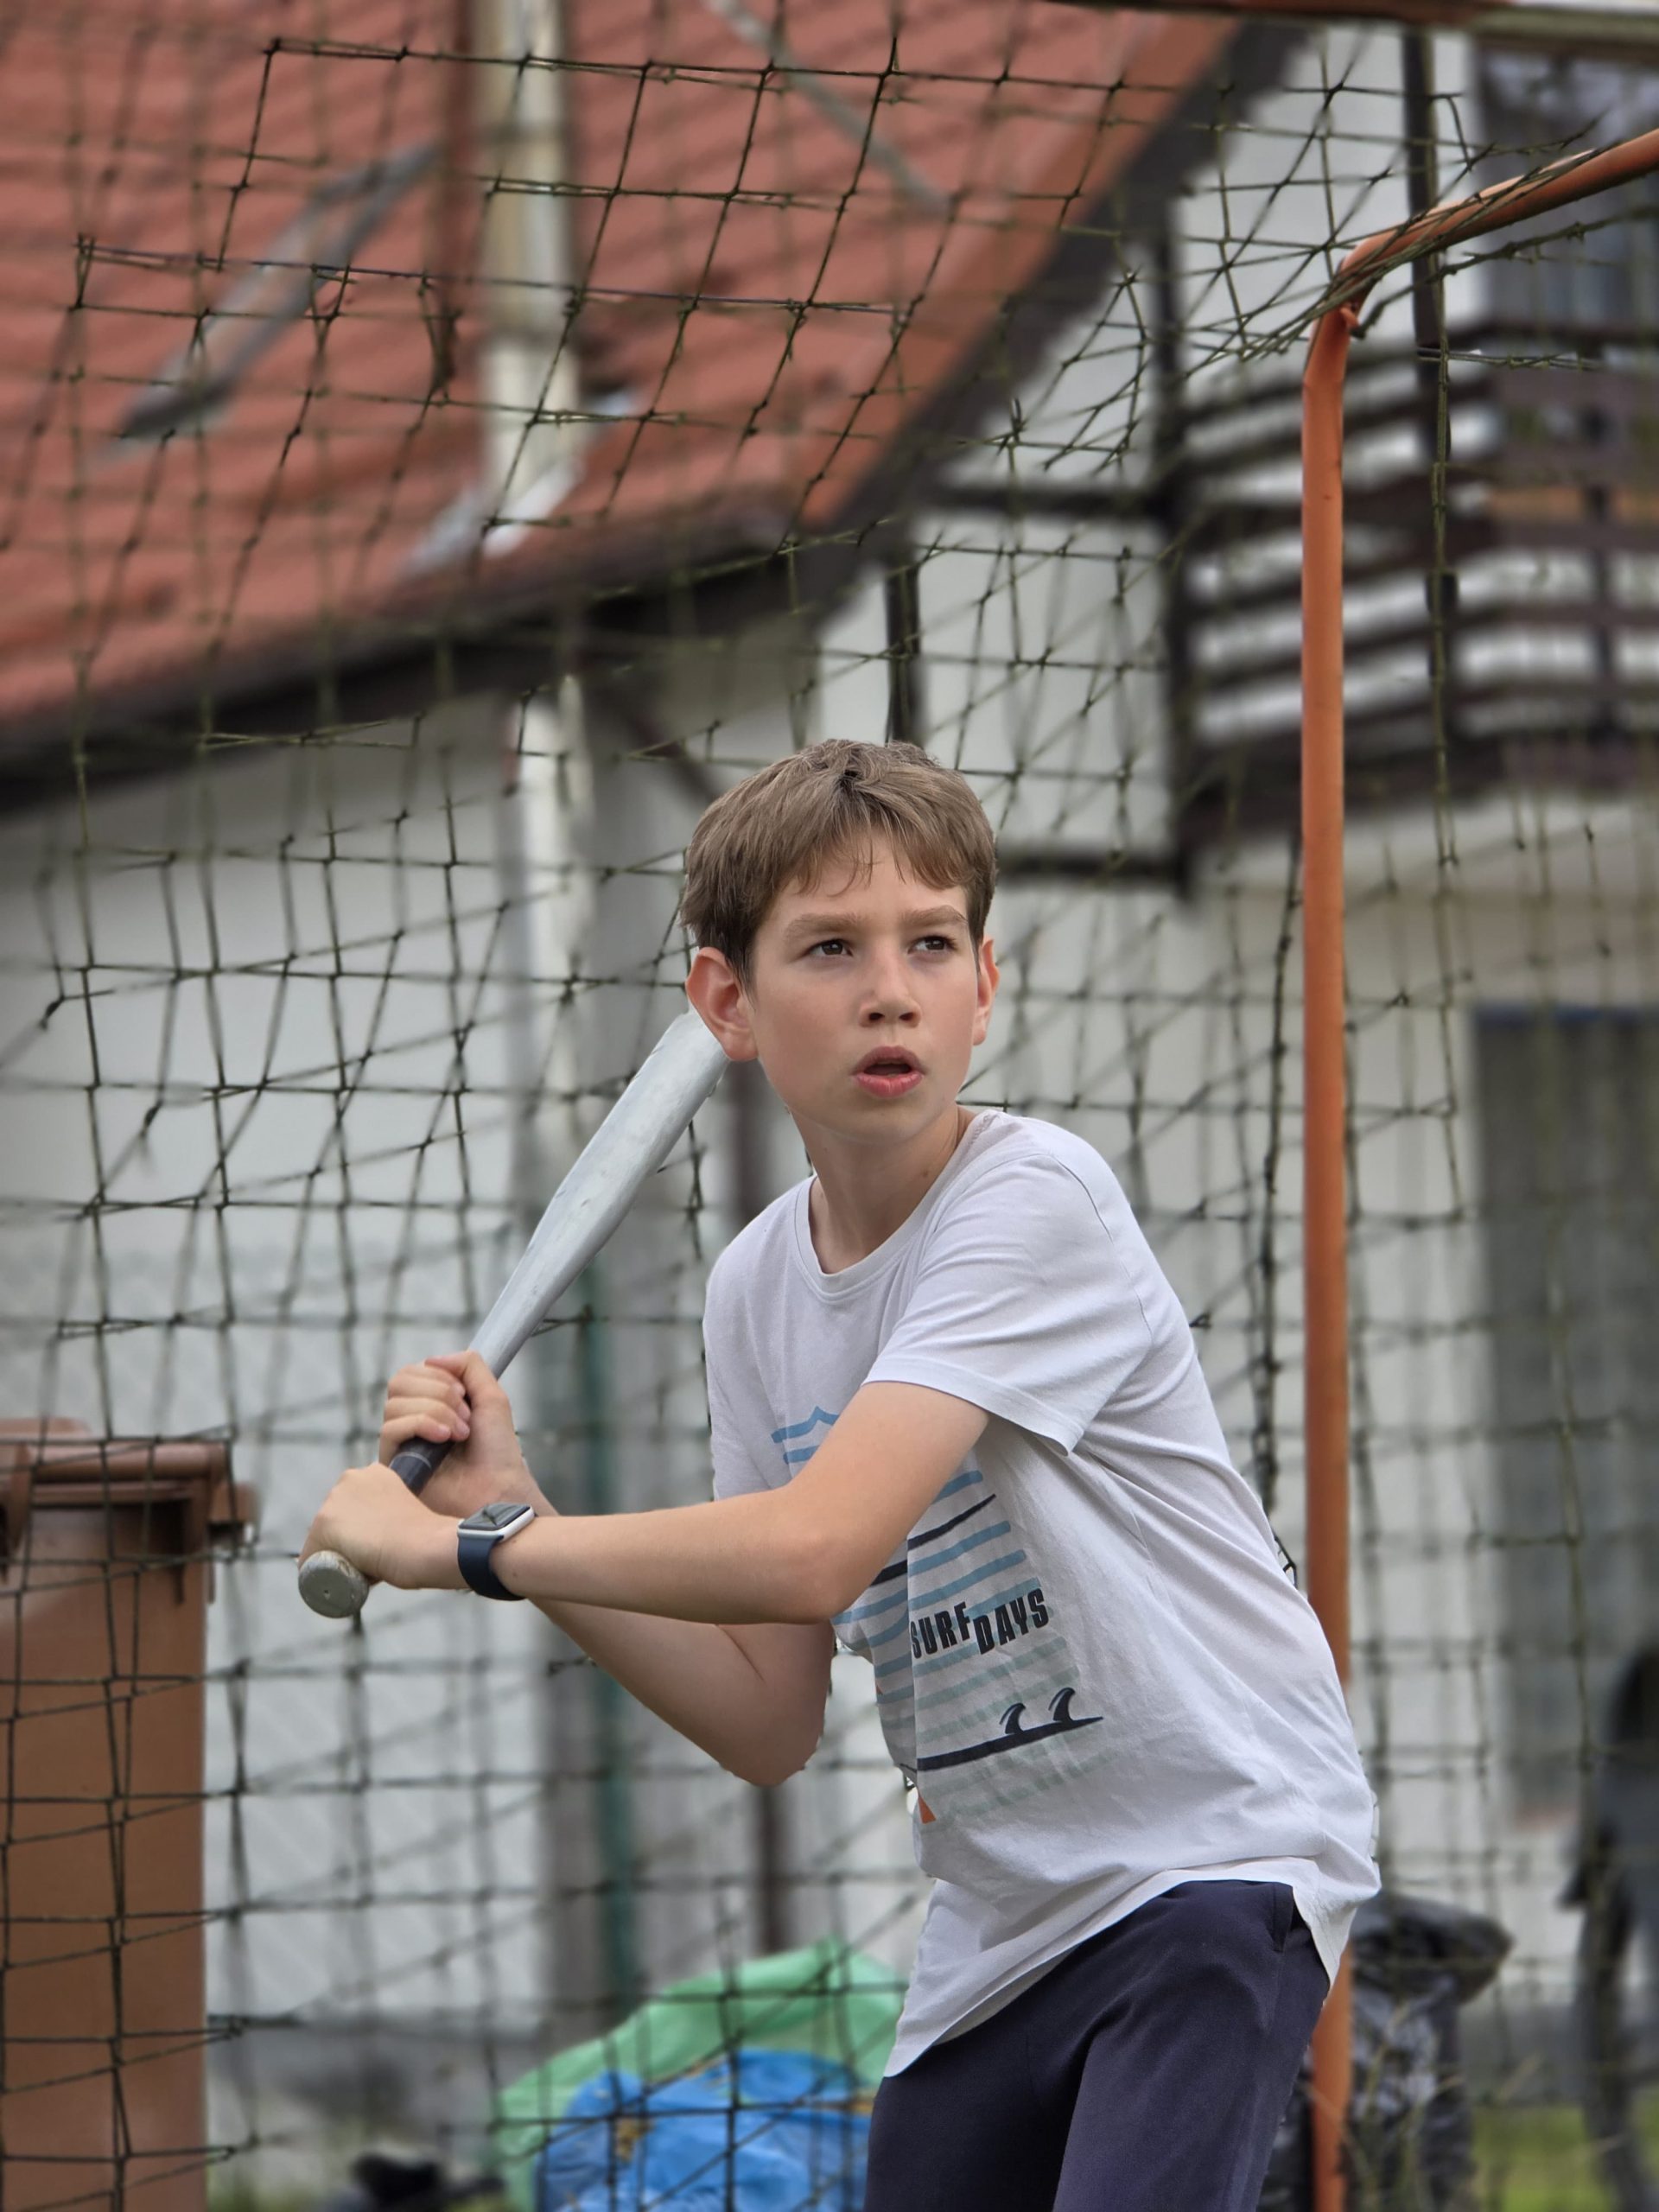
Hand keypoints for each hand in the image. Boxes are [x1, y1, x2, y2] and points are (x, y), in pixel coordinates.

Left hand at [299, 1461, 465, 1592]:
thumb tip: (382, 1536)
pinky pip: (310, 1558)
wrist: (428, 1545)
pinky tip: (340, 1580)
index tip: (377, 1545)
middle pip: (334, 1521)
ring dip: (335, 1555)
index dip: (361, 1532)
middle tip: (368, 1560)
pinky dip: (320, 1573)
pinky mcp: (324, 1523)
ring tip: (359, 1570)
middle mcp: (349, 1479)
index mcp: (373, 1473)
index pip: (352, 1509)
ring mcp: (334, 1500)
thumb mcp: (406, 1512)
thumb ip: (390, 1515)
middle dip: (345, 1541)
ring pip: (322, 1538)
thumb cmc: (428, 1537)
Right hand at [378, 1350, 552, 1521]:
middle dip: (438, 1392)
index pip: (411, 1372)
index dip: (438, 1376)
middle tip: (465, 1415)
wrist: (499, 1488)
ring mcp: (401, 1443)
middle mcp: (411, 1421)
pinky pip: (390, 1429)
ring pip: (394, 1404)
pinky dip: (421, 1424)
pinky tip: (443, 1439)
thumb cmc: (497, 1451)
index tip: (464, 1394)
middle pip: (399, 1382)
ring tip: (460, 1434)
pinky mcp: (394, 1465)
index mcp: (430, 1403)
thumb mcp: (491, 1395)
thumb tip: (430, 1359)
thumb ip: (468, 1365)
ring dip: (436, 1411)